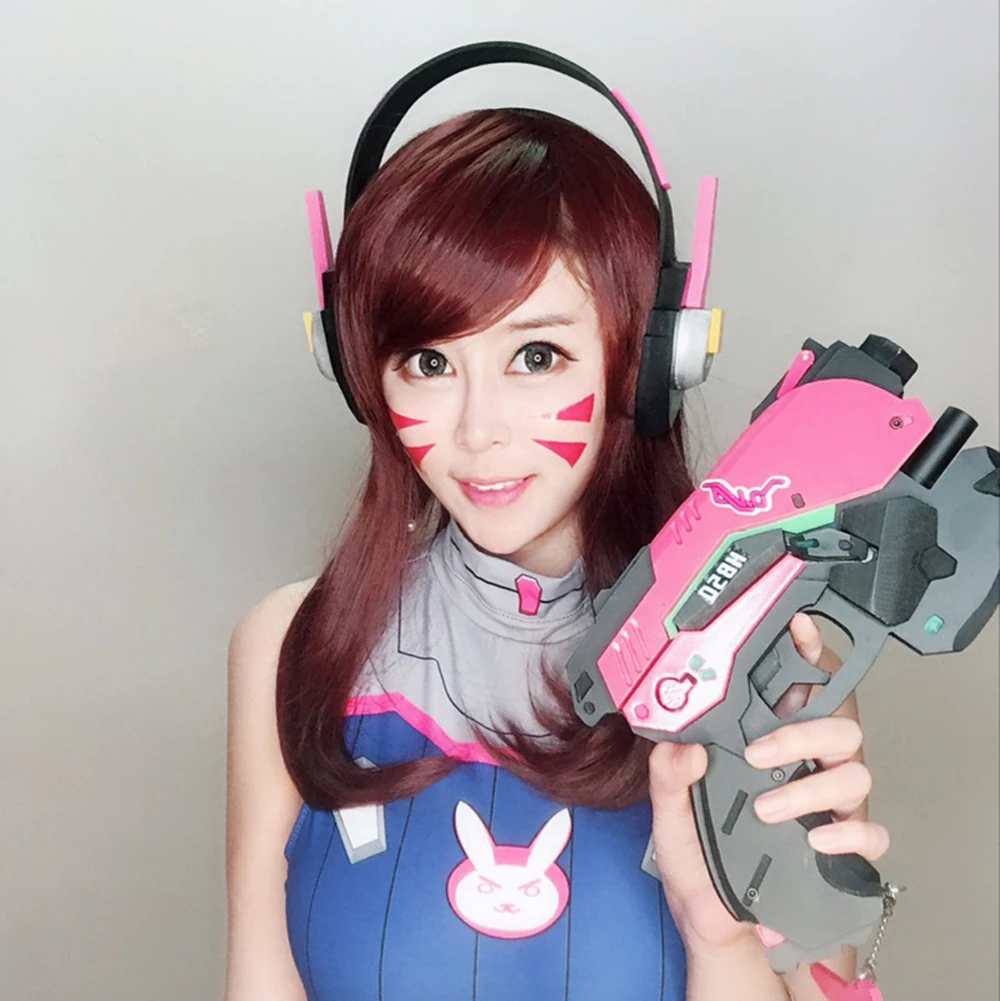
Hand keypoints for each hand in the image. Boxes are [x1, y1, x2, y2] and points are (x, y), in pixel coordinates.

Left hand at [648, 612, 890, 955]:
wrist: (711, 924)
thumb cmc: (695, 862)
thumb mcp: (667, 816)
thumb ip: (667, 776)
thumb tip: (683, 741)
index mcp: (764, 746)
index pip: (795, 692)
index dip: (806, 656)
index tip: (796, 629)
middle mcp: (801, 767)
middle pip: (838, 724)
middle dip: (805, 730)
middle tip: (761, 753)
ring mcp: (825, 806)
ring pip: (855, 772)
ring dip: (811, 786)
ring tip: (767, 809)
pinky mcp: (839, 849)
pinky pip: (870, 832)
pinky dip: (847, 834)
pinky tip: (814, 841)